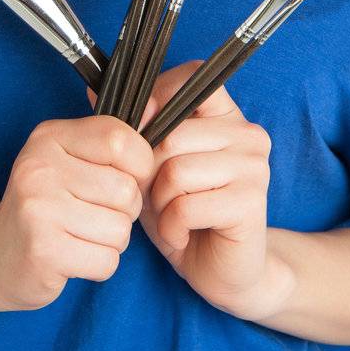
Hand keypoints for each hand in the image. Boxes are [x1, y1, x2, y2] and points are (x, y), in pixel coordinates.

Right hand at [0, 112, 154, 310]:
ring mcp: (39, 209)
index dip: (139, 165)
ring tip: (82, 236)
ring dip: (112, 241)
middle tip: (94, 215)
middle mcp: (40, 167)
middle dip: (124, 211)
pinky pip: (106, 261)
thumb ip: (107, 144)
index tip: (126, 178)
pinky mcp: (43, 251)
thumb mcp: (67, 159)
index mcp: (50, 136)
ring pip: (121, 230)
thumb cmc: (46, 204)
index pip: (121, 140)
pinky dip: (99, 265)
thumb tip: (157, 122)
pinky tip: (73, 257)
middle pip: (126, 191)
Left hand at [87, 61, 272, 311]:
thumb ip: (133, 129)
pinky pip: (186, 206)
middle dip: (150, 173)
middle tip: (158, 197)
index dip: (155, 100)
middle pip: (171, 135)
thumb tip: (95, 90)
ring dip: (160, 204)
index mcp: (227, 117)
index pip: (191, 77)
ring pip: (176, 171)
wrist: (221, 272)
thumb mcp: (152, 167)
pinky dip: (172, 227)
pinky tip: (181, 235)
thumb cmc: (183, 214)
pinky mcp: (251, 202)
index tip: (140, 132)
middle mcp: (247, 134)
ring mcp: (254, 167)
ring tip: (171, 217)